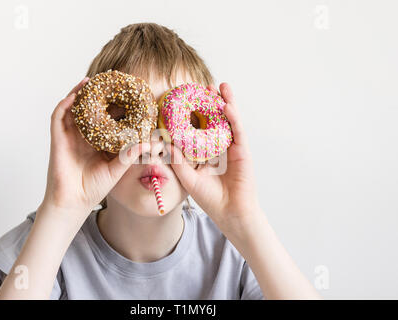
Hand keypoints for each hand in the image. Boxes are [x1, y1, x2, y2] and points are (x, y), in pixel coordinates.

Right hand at [41, 77, 146, 219]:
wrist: (73, 202)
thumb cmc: (94, 188)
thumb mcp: (116, 169)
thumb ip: (130, 155)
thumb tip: (148, 143)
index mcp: (98, 142)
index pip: (107, 119)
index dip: (114, 106)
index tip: (126, 94)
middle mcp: (83, 136)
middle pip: (90, 110)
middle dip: (97, 95)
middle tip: (107, 80)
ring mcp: (70, 136)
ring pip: (73, 109)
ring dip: (79, 94)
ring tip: (90, 81)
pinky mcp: (58, 140)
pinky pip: (58, 118)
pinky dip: (64, 105)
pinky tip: (74, 96)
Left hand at [169, 83, 261, 229]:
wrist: (230, 213)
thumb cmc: (210, 199)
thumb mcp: (188, 178)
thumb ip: (178, 162)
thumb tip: (166, 144)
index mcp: (207, 152)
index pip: (201, 128)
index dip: (196, 113)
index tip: (187, 98)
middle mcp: (220, 147)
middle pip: (216, 120)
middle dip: (212, 102)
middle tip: (204, 86)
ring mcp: (233, 148)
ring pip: (229, 121)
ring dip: (226, 102)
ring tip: (220, 85)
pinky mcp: (243, 152)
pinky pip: (237, 132)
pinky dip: (233, 118)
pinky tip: (227, 106)